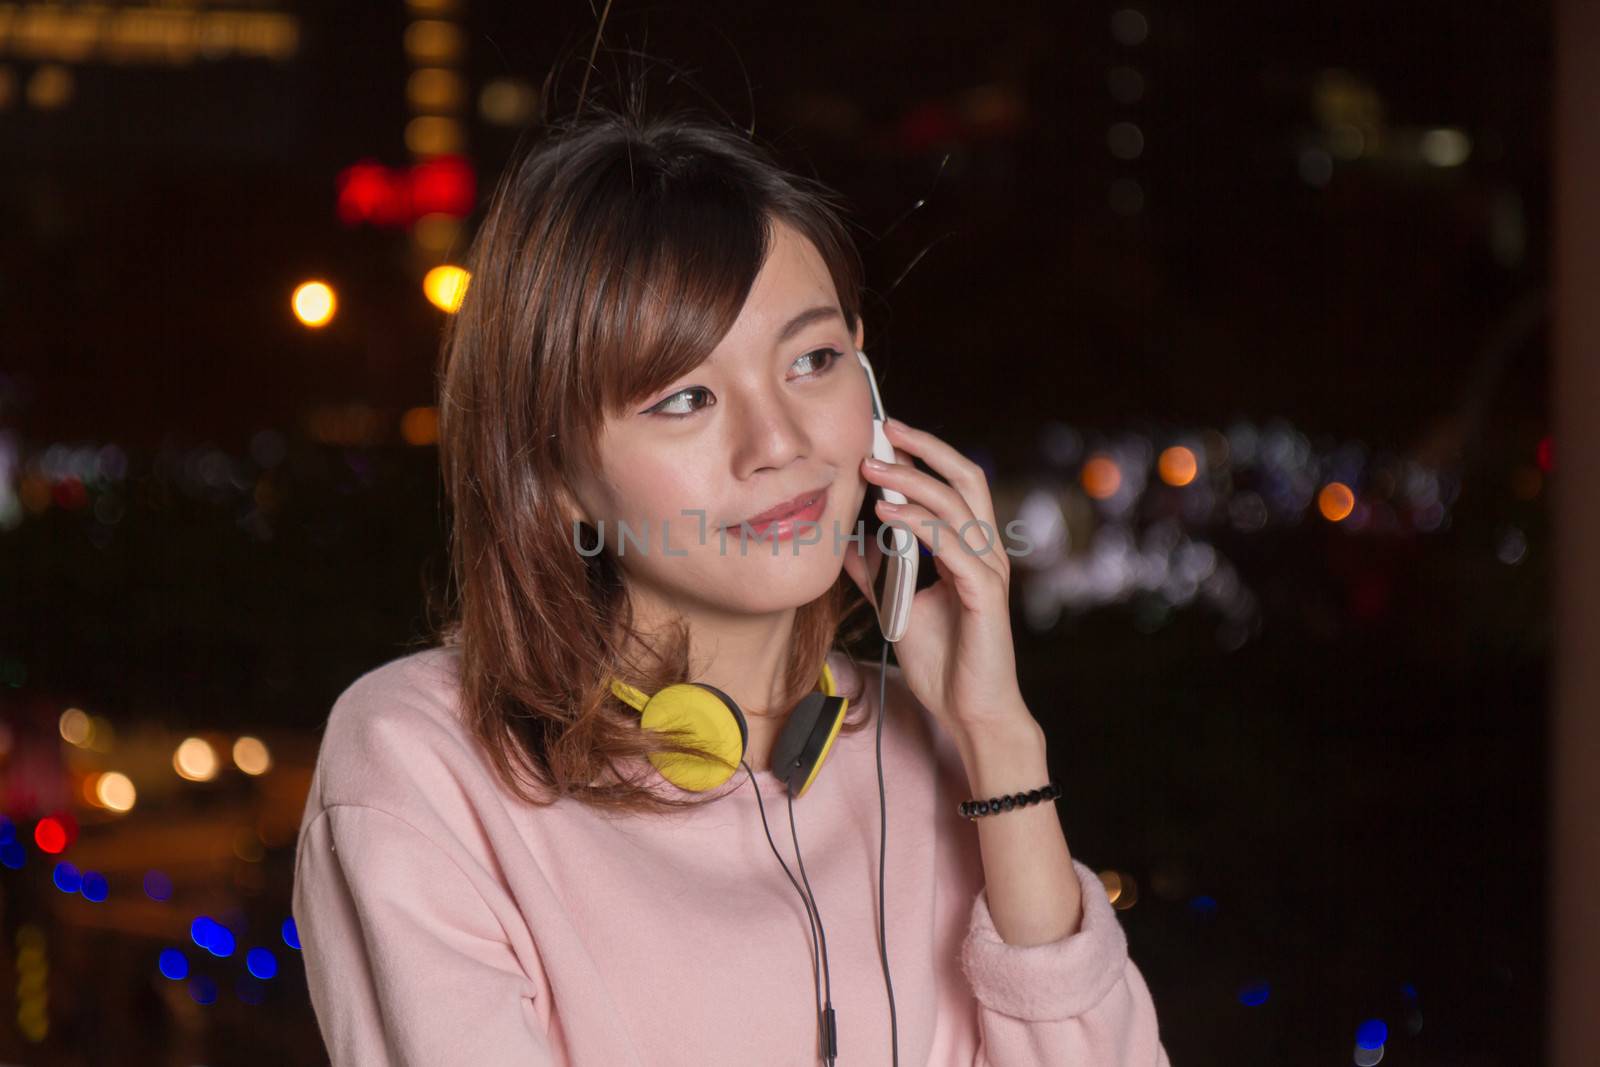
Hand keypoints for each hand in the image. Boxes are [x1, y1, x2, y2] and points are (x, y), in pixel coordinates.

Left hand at [841, 417, 1036, 744]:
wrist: (970, 712)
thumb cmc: (945, 663)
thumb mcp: (899, 606)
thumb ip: (879, 572)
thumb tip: (849, 543)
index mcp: (970, 549)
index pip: (953, 485)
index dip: (923, 455)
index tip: (884, 436)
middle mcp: (985, 551)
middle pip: (966, 477)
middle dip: (924, 448)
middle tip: (882, 432)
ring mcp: (988, 570)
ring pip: (956, 505)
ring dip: (911, 482)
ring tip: (871, 471)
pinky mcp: (984, 595)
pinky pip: (953, 546)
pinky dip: (920, 525)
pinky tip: (888, 516)